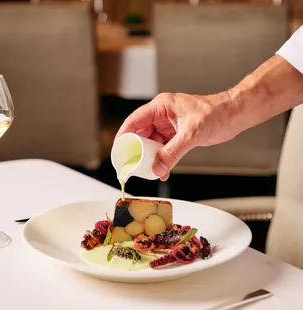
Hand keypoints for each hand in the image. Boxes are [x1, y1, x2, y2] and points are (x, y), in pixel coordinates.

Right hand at [115, 92, 235, 180]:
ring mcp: (169, 126)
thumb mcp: (192, 133)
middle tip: (132, 165)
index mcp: (161, 107)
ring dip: (150, 157)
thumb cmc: (216, 113)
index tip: (118, 150)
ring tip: (148, 170)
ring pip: (152, 143)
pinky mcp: (176, 135)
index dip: (123, 135)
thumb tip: (157, 168)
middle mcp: (162, 115)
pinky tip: (163, 170)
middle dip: (137, 150)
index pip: (134, 121)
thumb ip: (173, 152)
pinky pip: (163, 148)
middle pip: (141, 134)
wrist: (233, 116)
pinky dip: (162, 159)